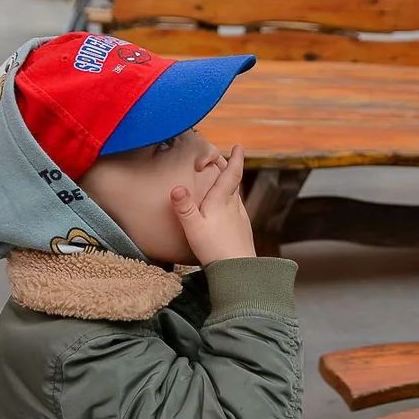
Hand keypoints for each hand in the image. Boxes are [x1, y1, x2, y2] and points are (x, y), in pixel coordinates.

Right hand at [170, 145, 255, 265]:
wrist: (239, 272)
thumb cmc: (214, 249)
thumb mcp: (194, 228)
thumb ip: (184, 208)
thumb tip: (176, 188)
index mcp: (222, 202)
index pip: (232, 175)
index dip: (236, 159)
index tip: (240, 146)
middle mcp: (234, 207)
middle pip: (234, 183)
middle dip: (231, 170)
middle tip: (227, 159)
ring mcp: (240, 220)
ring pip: (236, 197)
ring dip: (231, 186)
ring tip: (224, 182)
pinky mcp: (242, 232)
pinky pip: (237, 211)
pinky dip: (232, 203)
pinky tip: (227, 211)